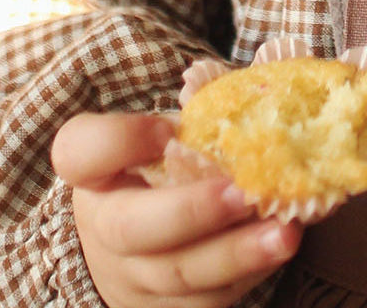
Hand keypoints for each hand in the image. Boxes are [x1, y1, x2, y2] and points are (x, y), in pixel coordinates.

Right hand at [52, 112, 300, 307]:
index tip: (168, 127)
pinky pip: (205, 300)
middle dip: (191, 212)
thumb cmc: (172, 166)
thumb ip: (207, 104)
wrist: (150, 244)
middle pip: (129, 227)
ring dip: (235, 254)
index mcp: (98, 169)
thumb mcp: (176, 129)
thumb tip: (271, 80)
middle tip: (244, 193)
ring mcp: (134, 275)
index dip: (122, 139)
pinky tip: (280, 249)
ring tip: (285, 233)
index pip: (81, 149)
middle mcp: (105, 225)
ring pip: (176, 273)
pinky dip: (247, 275)